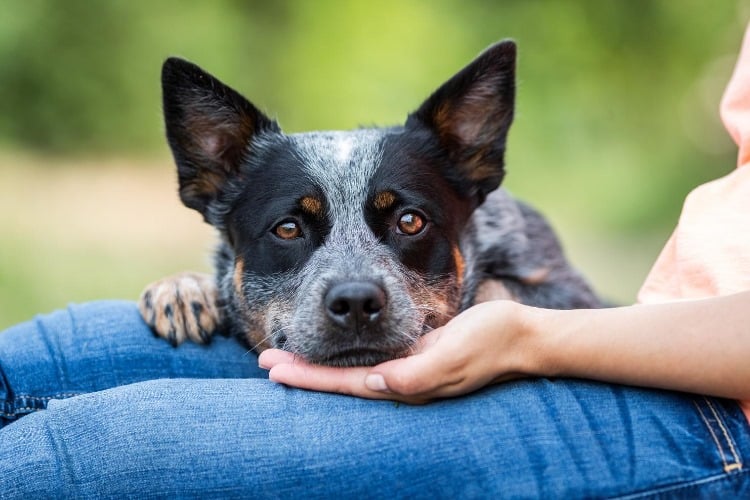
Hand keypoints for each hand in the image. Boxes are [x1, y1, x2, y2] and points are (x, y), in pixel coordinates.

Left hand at [258, 300, 534, 403]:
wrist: (520, 336)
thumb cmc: (491, 342)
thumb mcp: (457, 355)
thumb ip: (420, 374)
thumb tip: (382, 384)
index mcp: (407, 385)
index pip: (346, 385)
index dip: (310, 378)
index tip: (275, 369)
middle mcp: (401, 381)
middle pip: (341, 381)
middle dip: (303, 372)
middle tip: (264, 360)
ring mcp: (407, 368)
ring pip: (352, 370)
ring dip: (318, 365)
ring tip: (287, 354)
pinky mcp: (415, 354)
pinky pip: (372, 358)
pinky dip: (346, 356)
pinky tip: (334, 350)